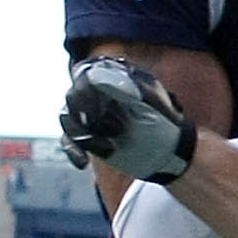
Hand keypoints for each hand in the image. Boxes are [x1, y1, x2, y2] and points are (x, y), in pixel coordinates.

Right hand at [60, 55, 195, 181]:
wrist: (168, 154)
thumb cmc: (165, 124)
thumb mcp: (151, 104)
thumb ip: (126, 88)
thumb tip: (97, 76)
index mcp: (114, 79)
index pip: (85, 74)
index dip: (84, 90)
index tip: (96, 109)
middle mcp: (99, 94)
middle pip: (73, 97)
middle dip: (86, 115)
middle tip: (114, 130)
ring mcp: (91, 115)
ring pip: (68, 119)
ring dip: (84, 136)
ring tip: (110, 147)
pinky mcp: (88, 137)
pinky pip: (68, 140)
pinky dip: (73, 151)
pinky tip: (83, 163)